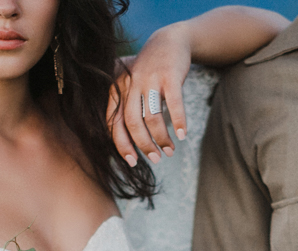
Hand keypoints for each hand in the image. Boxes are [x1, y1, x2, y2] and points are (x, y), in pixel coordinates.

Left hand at [107, 23, 191, 166]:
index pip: (115, 123)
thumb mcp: (132, 86)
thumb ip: (127, 109)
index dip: (122, 145)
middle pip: (133, 123)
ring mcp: (150, 79)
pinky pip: (174, 104)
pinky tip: (183, 135)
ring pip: (152, 117)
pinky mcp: (169, 76)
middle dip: (143, 145)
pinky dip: (179, 122)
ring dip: (162, 138)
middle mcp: (130, 84)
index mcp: (117, 89)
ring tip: (170, 150)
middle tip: (155, 159)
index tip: (133, 162)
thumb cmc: (150, 71)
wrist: (169, 41)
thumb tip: (128, 144)